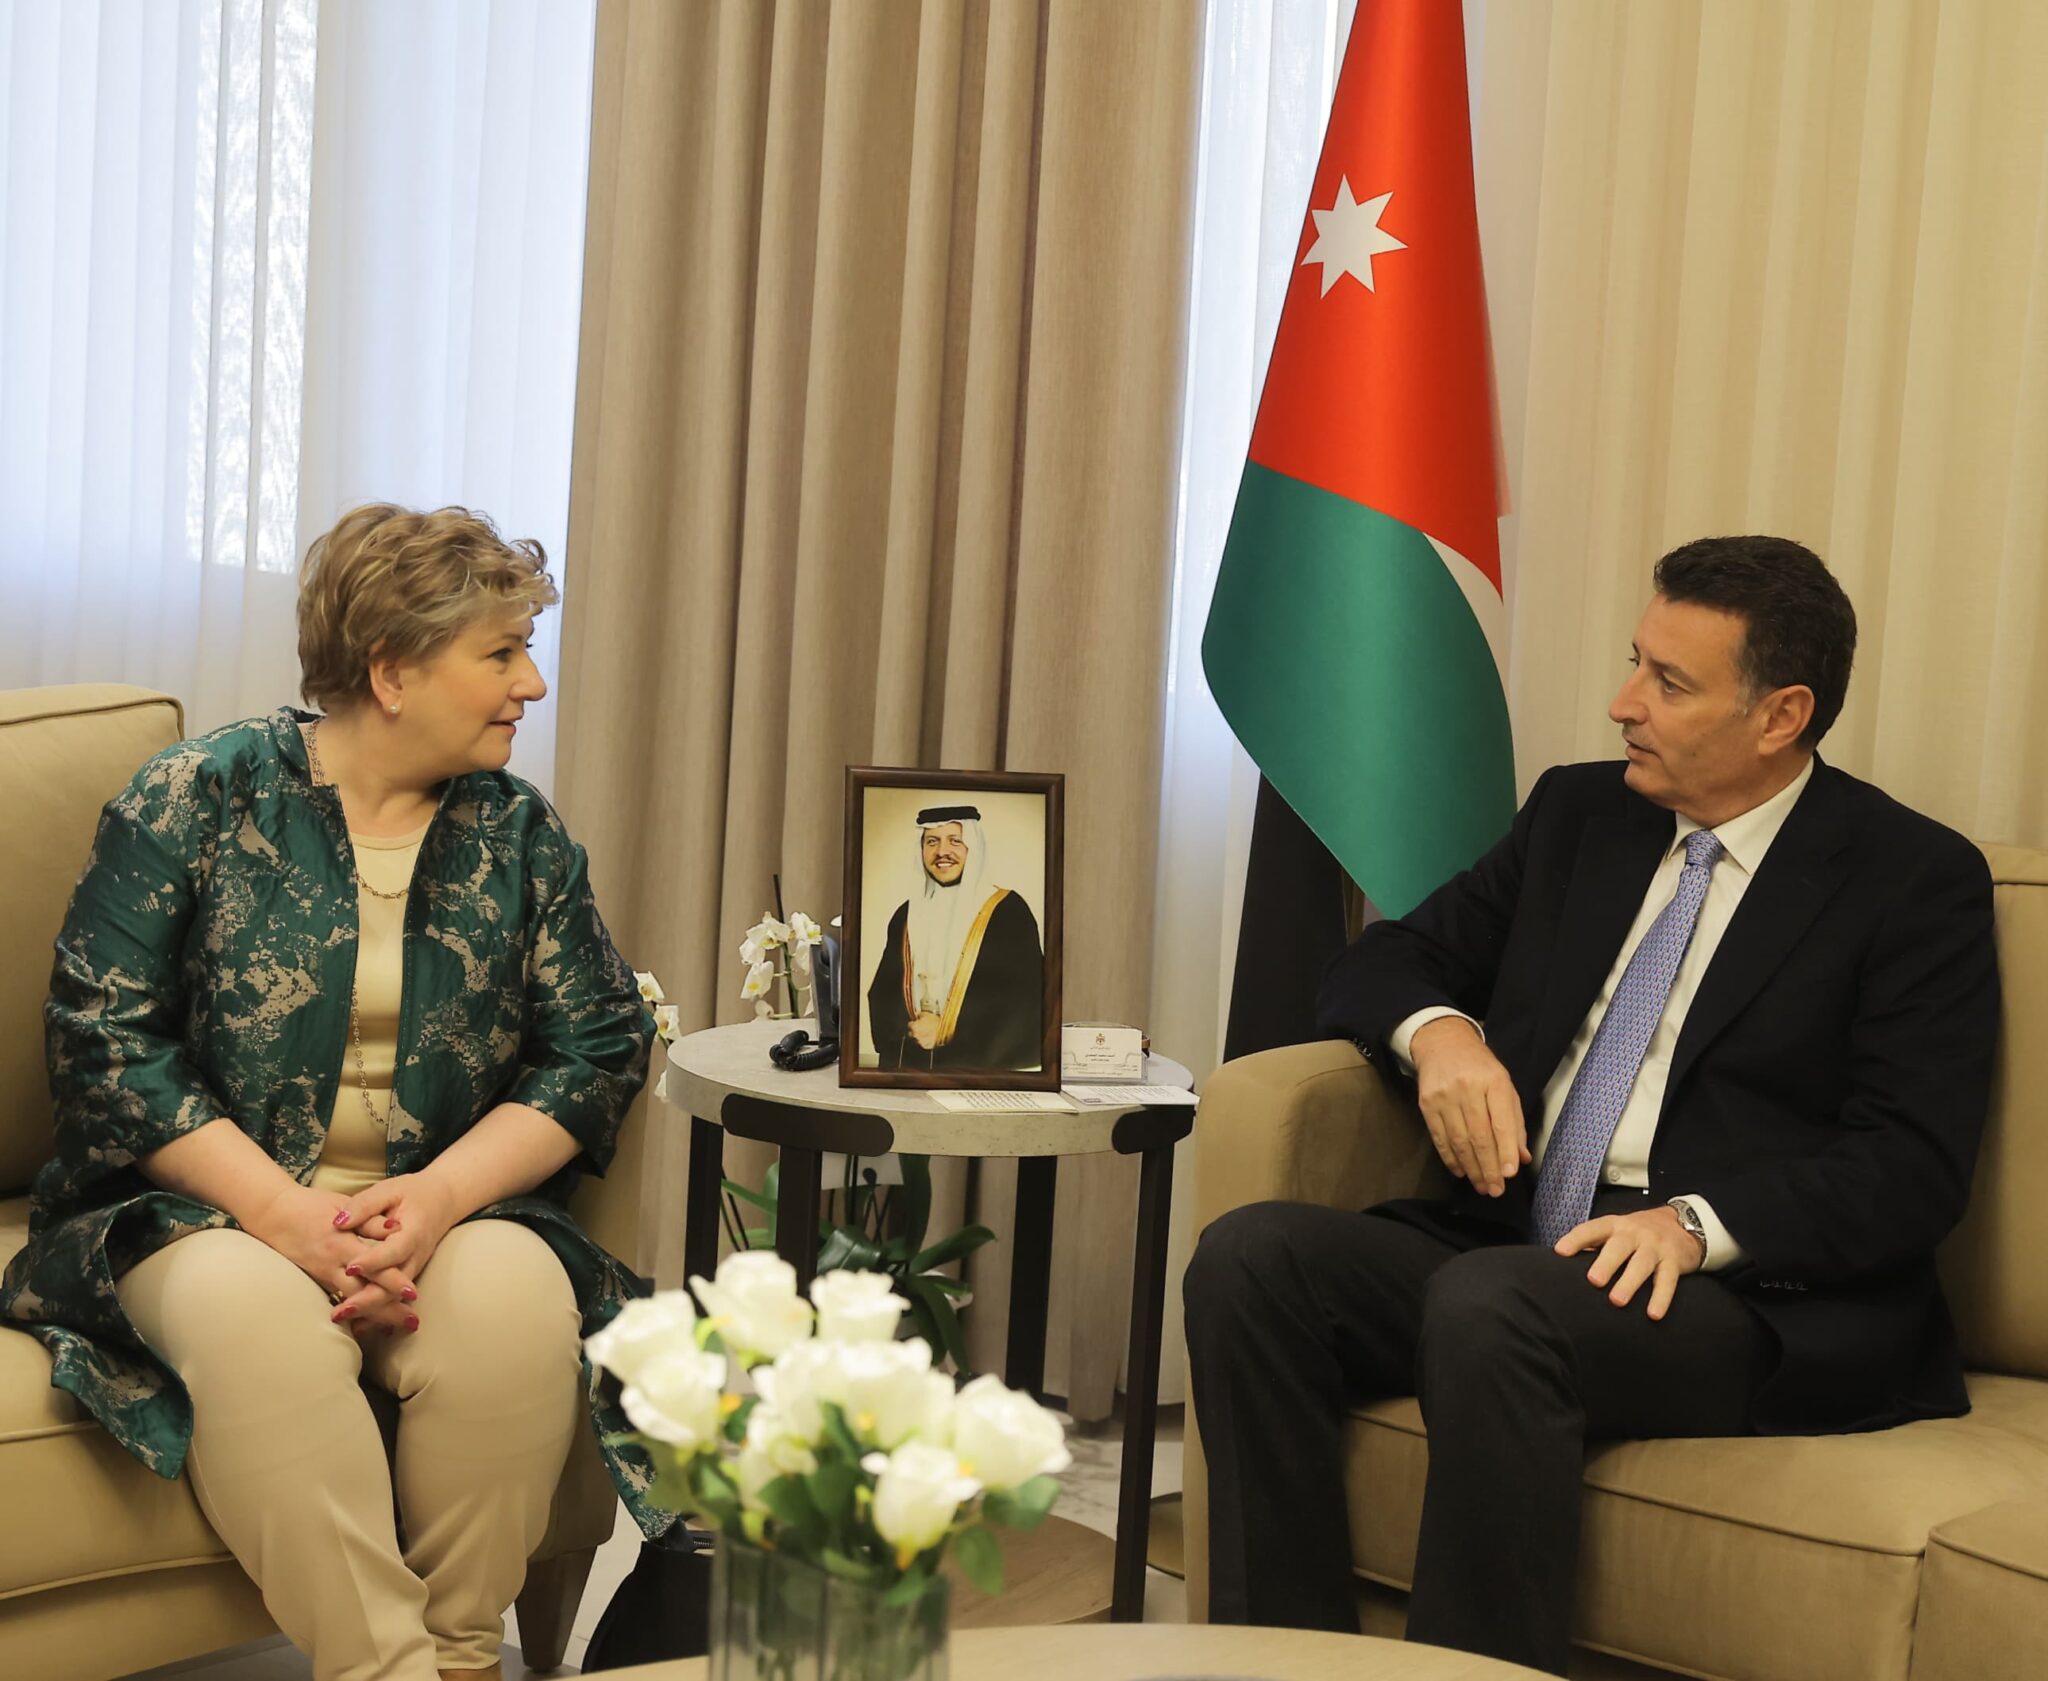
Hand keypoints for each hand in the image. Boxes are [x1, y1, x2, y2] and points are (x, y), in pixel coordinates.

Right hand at [241, 1180, 418, 1334]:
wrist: (272, 1214)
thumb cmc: (311, 1206)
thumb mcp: (343, 1205)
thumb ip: (370, 1220)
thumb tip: (397, 1228)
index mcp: (341, 1244)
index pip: (373, 1267)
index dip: (393, 1281)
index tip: (413, 1294)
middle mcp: (331, 1265)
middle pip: (364, 1293)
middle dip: (388, 1310)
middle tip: (413, 1323)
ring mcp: (322, 1275)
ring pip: (351, 1301)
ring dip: (375, 1315)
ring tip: (398, 1327)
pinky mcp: (317, 1280)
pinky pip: (339, 1299)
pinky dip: (356, 1312)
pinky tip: (371, 1322)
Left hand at [330, 1172, 462, 1324]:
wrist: (444, 1200)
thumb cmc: (413, 1193)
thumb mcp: (389, 1190)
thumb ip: (365, 1205)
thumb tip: (338, 1221)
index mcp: (413, 1231)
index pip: (393, 1250)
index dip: (373, 1260)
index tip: (351, 1266)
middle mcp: (416, 1254)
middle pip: (394, 1284)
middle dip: (367, 1299)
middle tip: (340, 1310)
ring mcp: (414, 1267)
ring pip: (393, 1296)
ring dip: (369, 1311)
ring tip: (342, 1319)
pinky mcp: (408, 1274)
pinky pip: (393, 1297)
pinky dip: (377, 1313)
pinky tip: (357, 1326)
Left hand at [909, 1013, 940, 1050]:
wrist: (945, 1030)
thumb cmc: (936, 1022)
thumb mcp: (927, 1014)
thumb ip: (920, 1014)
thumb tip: (918, 1014)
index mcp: (914, 1027)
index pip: (910, 1025)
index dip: (913, 1023)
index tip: (916, 1022)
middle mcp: (916, 1035)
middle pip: (912, 1033)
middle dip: (915, 1030)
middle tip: (921, 1027)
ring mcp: (921, 1042)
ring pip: (917, 1039)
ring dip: (920, 1036)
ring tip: (926, 1032)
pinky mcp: (926, 1046)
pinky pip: (923, 1044)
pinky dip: (925, 1041)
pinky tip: (929, 1037)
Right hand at [1409, 1017, 1529, 1196]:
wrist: (1442, 1043)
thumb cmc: (1480, 1068)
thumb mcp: (1505, 1087)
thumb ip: (1515, 1122)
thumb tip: (1521, 1158)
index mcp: (1493, 1082)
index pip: (1501, 1123)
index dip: (1505, 1150)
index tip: (1510, 1174)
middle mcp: (1467, 1089)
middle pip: (1479, 1136)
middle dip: (1489, 1167)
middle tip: (1496, 1190)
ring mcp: (1444, 1096)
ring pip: (1459, 1141)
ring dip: (1471, 1168)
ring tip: (1482, 1186)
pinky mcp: (1426, 1104)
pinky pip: (1439, 1138)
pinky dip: (1450, 1158)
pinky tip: (1461, 1171)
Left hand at [1555, 1206, 1705, 1320]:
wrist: (1684, 1223)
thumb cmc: (1639, 1233)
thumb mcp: (1617, 1231)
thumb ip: (1595, 1245)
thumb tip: (1566, 1265)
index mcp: (1614, 1225)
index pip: (1592, 1229)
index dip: (1576, 1239)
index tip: (1560, 1252)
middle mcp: (1634, 1233)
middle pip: (1619, 1246)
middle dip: (1606, 1263)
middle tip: (1594, 1281)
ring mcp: (1655, 1246)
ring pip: (1642, 1264)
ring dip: (1629, 1282)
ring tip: (1617, 1301)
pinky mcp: (1674, 1261)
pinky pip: (1668, 1281)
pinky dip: (1661, 1298)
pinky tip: (1653, 1314)